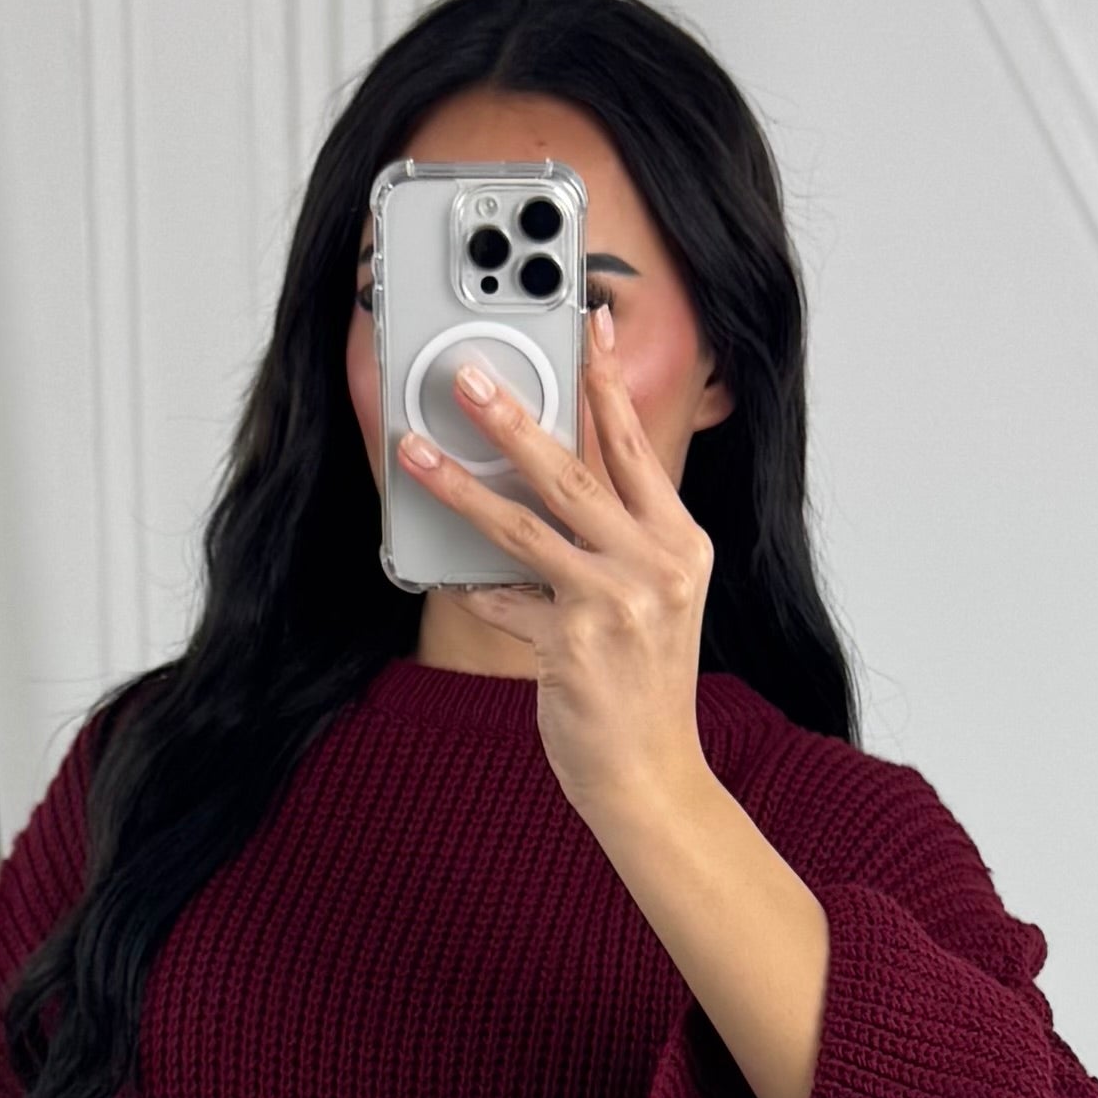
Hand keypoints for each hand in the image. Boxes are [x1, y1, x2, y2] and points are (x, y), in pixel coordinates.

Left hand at [394, 304, 715, 821]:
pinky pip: (504, 599)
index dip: (605, 380)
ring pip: (522, 526)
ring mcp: (616, 605)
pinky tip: (453, 575)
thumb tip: (551, 473)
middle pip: (573, 472)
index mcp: (681, 543)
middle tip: (469, 374)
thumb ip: (616, 536)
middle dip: (514, 416)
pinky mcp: (571, 646)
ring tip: (416, 451)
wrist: (650, 776)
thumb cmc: (642, 686)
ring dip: (460, 484)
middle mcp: (656, 565)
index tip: (584, 321)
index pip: (635, 445)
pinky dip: (476, 588)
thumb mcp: (654, 598)